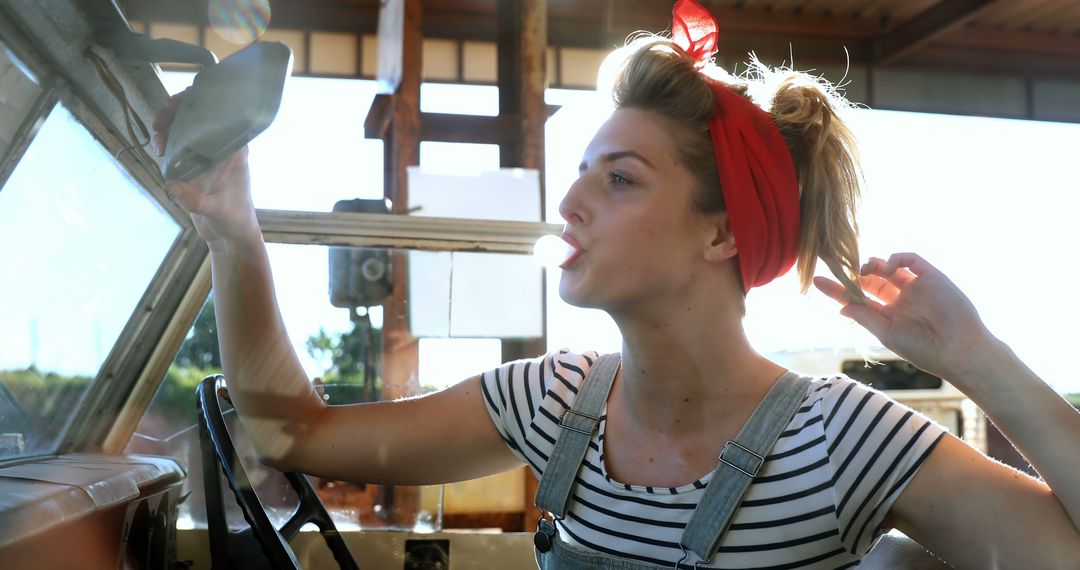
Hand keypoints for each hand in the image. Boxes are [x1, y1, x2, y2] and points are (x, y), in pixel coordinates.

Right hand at [153, 91, 257, 245]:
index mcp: (234, 148)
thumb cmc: (234, 219)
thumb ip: (196, 200)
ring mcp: (207, 155)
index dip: (197, 101)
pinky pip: (178, 145)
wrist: (230, 236)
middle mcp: (221, 146)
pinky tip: (160, 151)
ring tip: (159, 143)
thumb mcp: (216, 210)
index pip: (218, 113)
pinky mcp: (194, 165)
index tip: (177, 104)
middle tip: (159, 124)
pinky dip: (166, 142)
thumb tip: (173, 186)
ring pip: (184, 129)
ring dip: (167, 129)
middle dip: (174, 113)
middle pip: (196, 116)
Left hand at [813, 253, 996, 382]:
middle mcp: (900, 299)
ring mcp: (915, 287)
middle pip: (870, 281)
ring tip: (864, 272)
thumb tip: (840, 307)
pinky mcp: (931, 276)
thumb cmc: (923, 349)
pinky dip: (895, 258)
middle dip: (853, 275)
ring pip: (888, 267)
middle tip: (840, 270)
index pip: (858, 298)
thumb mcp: (887, 334)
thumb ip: (865, 316)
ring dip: (872, 265)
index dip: (838, 290)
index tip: (816, 281)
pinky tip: (885, 267)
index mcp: (889, 316)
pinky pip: (910, 259)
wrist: (959, 349)